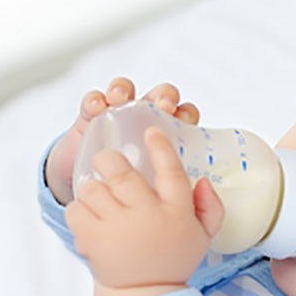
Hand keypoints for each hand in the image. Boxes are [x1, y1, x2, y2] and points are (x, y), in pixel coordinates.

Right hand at [46, 77, 199, 205]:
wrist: (91, 207)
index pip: (185, 116)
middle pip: (160, 96)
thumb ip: (193, 201)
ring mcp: (119, 117)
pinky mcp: (91, 119)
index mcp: (169, 138)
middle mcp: (146, 122)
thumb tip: (205, 183)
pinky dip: (96, 100)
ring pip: (127, 91)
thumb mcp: (164, 203)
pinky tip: (97, 108)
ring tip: (120, 99)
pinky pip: (94, 102)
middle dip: (163, 95)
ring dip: (126, 89)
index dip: (186, 114)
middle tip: (162, 105)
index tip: (183, 121)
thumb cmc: (134, 201)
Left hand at [64, 126, 223, 295]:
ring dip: (93, 188)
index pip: (171, 171)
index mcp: (176, 212)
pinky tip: (90, 217)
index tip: (151, 131)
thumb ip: (209, 206)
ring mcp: (117, 228)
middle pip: (121, 173)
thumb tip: (202, 180)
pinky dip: (79, 209)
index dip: (160, 147)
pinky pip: (76, 210)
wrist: (144, 294)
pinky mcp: (92, 240)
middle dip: (109, 160)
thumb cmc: (172, 258)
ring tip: (99, 197)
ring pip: (93, 188)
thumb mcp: (202, 235)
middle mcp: (146, 216)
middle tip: (107, 162)